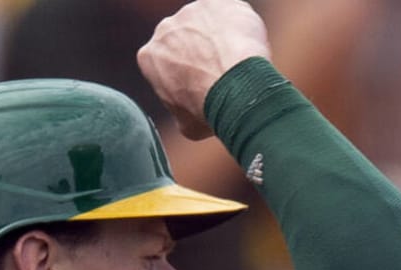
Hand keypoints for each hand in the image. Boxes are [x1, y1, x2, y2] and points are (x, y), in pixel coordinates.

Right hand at [137, 0, 271, 140]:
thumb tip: (188, 117)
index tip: (203, 84)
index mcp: (150, 56)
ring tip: (241, 61)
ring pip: (209, 25)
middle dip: (202, 52)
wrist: (233, 86)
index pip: (167, 61)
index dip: (186, 73)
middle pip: (186, 39)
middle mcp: (165, 29)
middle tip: (223, 72)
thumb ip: (181, 112)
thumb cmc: (209, 110)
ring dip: (222, 38)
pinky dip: (241, 26)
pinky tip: (251, 46)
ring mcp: (191, 12)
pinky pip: (231, 13)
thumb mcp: (187, 125)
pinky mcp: (217, 3)